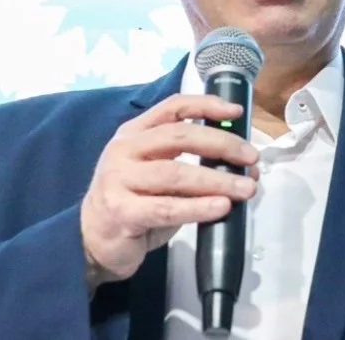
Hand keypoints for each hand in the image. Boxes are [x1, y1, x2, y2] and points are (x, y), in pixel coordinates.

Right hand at [79, 94, 259, 288]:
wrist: (93, 239)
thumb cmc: (133, 203)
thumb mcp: (157, 174)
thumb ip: (191, 166)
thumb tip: (244, 167)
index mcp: (134, 133)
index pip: (172, 108)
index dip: (206, 105)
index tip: (237, 111)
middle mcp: (124, 150)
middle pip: (178, 136)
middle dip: (221, 144)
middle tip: (251, 158)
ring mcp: (119, 179)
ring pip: (175, 173)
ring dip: (217, 180)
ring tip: (246, 189)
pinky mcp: (122, 210)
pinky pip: (167, 208)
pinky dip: (198, 207)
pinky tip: (221, 207)